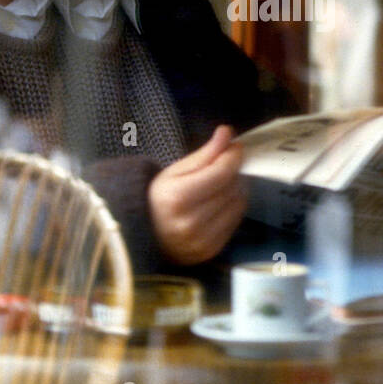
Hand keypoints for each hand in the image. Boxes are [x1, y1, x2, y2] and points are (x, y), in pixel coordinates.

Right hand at [147, 125, 246, 265]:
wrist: (144, 235)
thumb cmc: (159, 198)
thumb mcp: (175, 171)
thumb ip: (205, 153)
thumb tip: (227, 132)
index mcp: (178, 198)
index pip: (222, 172)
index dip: (233, 155)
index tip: (235, 146)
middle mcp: (191, 222)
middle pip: (232, 187)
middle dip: (232, 172)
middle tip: (222, 166)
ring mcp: (202, 240)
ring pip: (238, 204)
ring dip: (235, 189)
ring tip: (219, 185)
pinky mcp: (211, 251)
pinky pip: (236, 221)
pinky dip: (232, 207)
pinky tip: (218, 203)